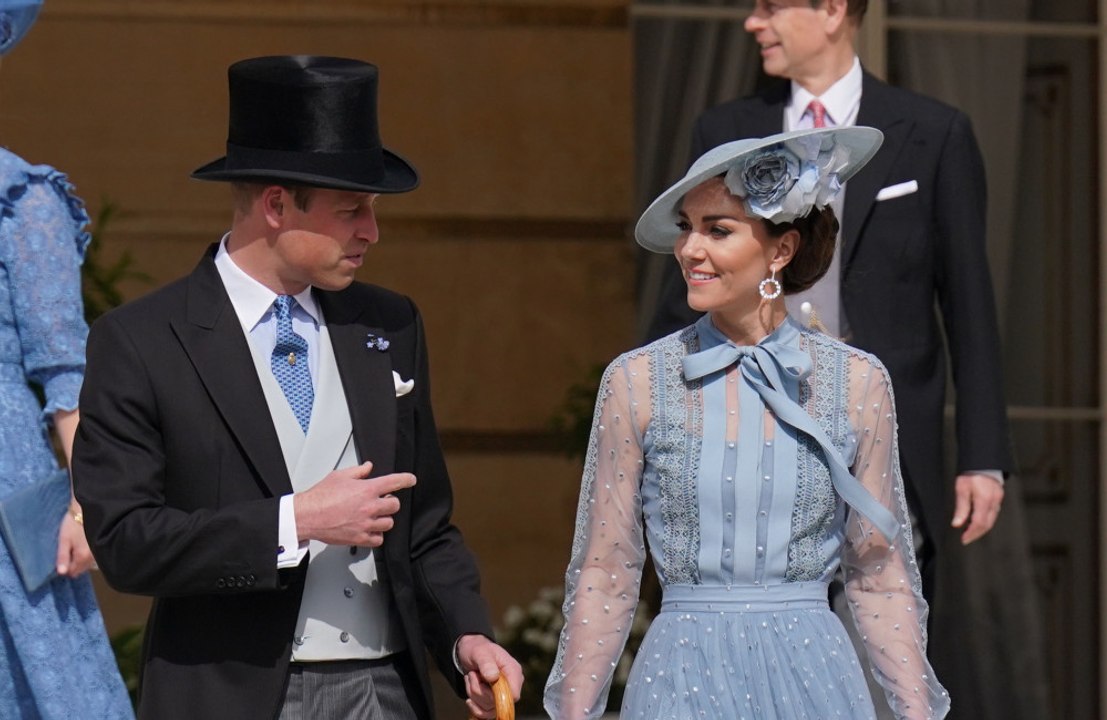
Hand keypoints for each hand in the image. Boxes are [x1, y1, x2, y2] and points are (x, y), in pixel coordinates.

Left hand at [56, 503, 94, 577]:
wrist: (89, 509)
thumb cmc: (74, 523)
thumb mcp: (64, 540)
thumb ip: (63, 557)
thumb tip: (61, 573)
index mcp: (82, 557)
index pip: (73, 572)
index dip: (66, 568)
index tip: (63, 559)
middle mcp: (93, 557)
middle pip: (82, 569)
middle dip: (74, 564)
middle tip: (69, 552)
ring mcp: (99, 552)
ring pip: (88, 563)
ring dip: (81, 560)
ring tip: (76, 547)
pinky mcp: (103, 546)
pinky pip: (94, 557)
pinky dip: (88, 555)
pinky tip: (85, 545)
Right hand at [293, 461, 415, 545]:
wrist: (307, 516)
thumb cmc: (320, 497)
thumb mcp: (340, 476)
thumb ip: (358, 471)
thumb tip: (368, 467)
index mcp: (366, 490)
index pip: (394, 482)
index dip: (406, 480)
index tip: (410, 480)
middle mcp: (369, 507)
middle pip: (395, 505)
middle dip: (390, 502)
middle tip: (381, 501)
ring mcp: (366, 524)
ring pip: (389, 523)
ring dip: (384, 518)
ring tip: (373, 516)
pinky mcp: (360, 538)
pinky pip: (378, 539)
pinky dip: (376, 535)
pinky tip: (369, 529)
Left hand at [457, 634, 522, 719]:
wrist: (470, 653)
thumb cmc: (478, 650)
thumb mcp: (480, 652)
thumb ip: (487, 664)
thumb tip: (493, 677)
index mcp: (513, 671)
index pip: (513, 694)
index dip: (498, 695)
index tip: (483, 681)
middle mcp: (511, 685)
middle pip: (498, 703)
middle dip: (479, 691)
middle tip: (473, 675)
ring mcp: (503, 694)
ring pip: (489, 709)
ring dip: (474, 695)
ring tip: (471, 679)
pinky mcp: (494, 701)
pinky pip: (486, 713)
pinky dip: (475, 706)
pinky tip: (470, 697)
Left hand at [951, 472, 1004, 544]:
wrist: (983, 461)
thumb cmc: (971, 473)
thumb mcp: (961, 489)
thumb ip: (961, 508)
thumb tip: (957, 524)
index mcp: (984, 500)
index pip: (979, 523)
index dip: (972, 533)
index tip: (963, 539)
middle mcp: (994, 502)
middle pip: (987, 524)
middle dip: (976, 534)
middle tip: (966, 538)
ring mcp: (998, 500)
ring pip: (991, 520)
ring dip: (981, 528)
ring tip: (969, 531)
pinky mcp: (998, 497)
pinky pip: (993, 513)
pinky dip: (985, 520)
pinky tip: (977, 521)